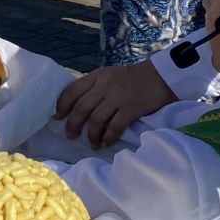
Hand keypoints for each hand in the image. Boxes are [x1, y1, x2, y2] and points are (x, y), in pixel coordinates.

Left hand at [54, 62, 176, 148]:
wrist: (160, 77)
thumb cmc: (132, 78)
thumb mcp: (109, 75)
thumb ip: (94, 86)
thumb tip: (76, 105)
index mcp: (97, 76)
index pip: (72, 90)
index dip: (62, 105)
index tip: (58, 117)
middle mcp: (104, 85)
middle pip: (81, 108)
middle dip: (73, 124)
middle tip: (71, 136)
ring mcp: (118, 97)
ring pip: (96, 120)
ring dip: (91, 135)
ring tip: (92, 144)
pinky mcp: (131, 108)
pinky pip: (114, 127)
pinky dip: (108, 137)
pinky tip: (105, 143)